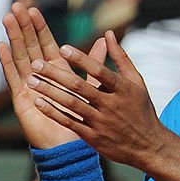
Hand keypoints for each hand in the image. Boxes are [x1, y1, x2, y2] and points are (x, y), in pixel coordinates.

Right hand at [0, 4, 107, 148]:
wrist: (73, 144)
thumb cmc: (82, 117)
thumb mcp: (92, 85)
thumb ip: (94, 62)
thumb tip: (104, 39)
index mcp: (57, 71)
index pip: (45, 43)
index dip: (39, 27)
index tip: (33, 9)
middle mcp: (41, 76)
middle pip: (30, 46)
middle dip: (23, 26)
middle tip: (16, 6)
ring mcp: (29, 86)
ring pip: (21, 56)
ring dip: (14, 38)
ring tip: (7, 20)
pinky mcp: (22, 99)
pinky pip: (14, 77)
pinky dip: (7, 61)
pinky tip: (1, 47)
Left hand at [23, 32, 164, 170]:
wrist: (148, 146)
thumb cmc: (141, 109)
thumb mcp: (136, 81)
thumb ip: (121, 57)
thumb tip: (107, 34)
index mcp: (123, 89)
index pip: (99, 71)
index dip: (81, 59)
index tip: (62, 48)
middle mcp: (111, 105)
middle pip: (79, 87)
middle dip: (55, 74)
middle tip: (36, 64)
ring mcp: (100, 122)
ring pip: (71, 104)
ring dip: (49, 92)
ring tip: (31, 80)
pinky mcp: (93, 137)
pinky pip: (69, 123)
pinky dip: (53, 112)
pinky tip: (38, 102)